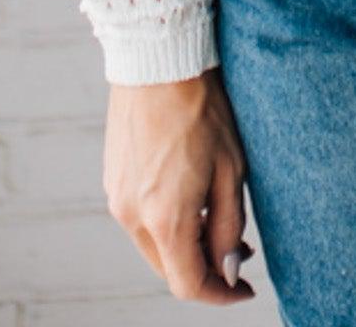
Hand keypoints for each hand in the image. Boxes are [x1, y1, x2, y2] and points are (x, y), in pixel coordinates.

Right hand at [104, 68, 256, 304]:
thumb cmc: (202, 109)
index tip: (244, 288)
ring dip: (185, 243)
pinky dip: (165, 221)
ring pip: (154, 244)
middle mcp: (132, 216)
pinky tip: (189, 193)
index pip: (189, 285)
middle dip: (204, 267)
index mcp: (164, 219)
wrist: (159, 60)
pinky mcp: (112, 180)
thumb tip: (227, 269)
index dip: (220, 294)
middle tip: (238, 249)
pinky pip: (140, 218)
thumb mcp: (231, 169)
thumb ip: (228, 226)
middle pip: (169, 268)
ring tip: (217, 216)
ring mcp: (116, 198)